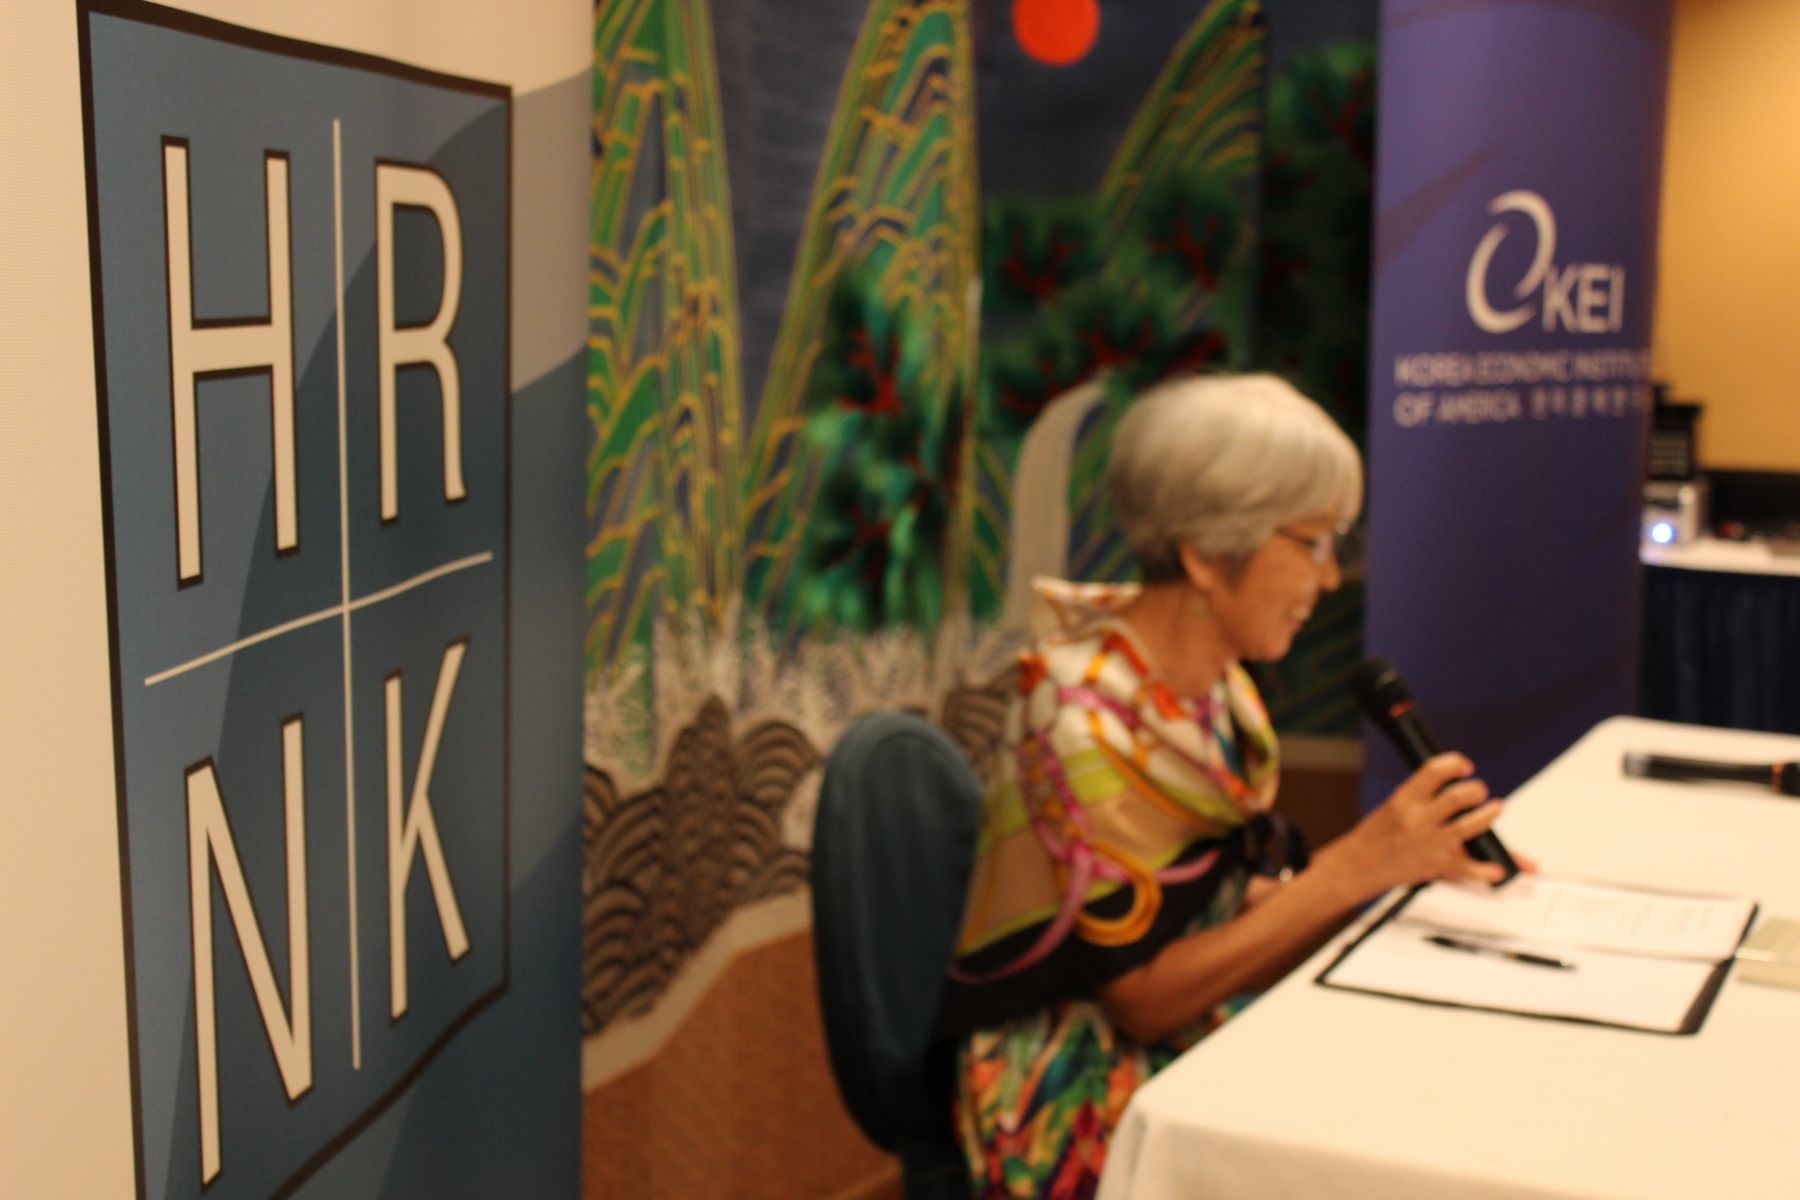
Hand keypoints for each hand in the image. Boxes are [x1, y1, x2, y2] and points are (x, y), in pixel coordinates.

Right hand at [1326, 753, 1507, 899]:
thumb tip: (1454, 794)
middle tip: (1479, 793)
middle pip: (1460, 796)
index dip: (1456, 763)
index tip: (1465, 767)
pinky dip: (1486, 871)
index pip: (1435, 770)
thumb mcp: (1393, 808)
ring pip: (1471, 825)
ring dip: (1489, 815)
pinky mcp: (1434, 866)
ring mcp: (1428, 842)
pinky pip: (1468, 868)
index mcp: (1404, 799)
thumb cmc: (1373, 837)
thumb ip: (1422, 801)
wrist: (1355, 867)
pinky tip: (1496, 871)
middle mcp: (1417, 818)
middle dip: (1477, 790)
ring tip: (1495, 809)